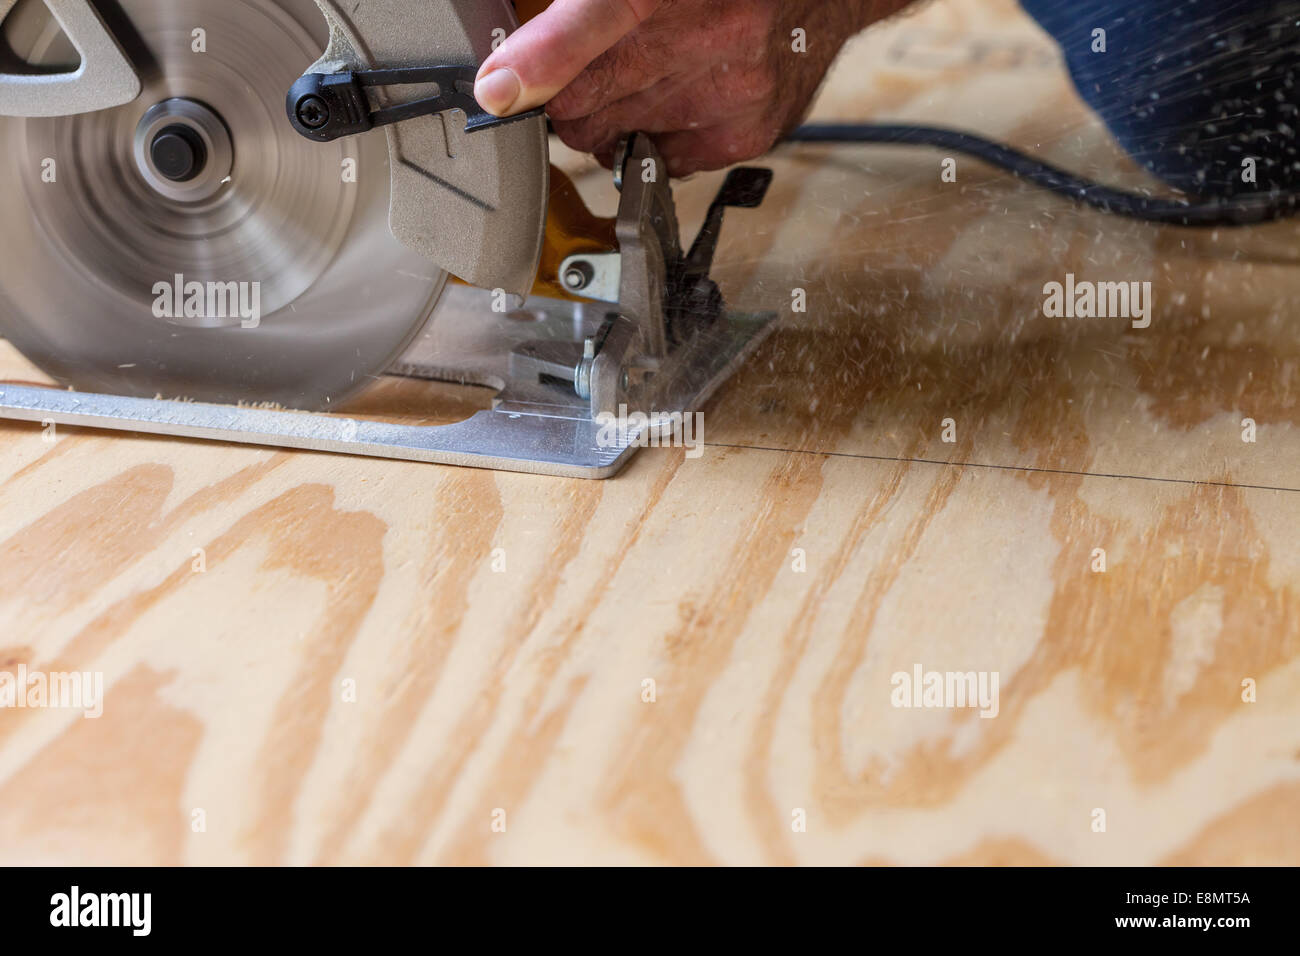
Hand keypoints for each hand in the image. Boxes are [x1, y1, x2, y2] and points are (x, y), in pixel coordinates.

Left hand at [475, 0, 908, 176]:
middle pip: (582, 107)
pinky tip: (682, 100)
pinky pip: (664, 163)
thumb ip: (577, 17)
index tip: (496, 92)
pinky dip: (661, 139)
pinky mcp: (744, 132)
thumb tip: (509, 71)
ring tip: (651, 76)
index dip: (533, 66)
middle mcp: (696, 33)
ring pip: (617, 139)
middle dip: (575, 96)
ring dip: (618, 117)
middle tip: (598, 71)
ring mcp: (723, 89)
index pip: (583, 27)